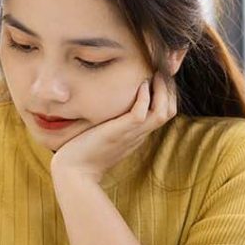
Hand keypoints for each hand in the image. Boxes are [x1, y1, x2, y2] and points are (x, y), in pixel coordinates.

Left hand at [51, 71, 177, 184]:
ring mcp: (131, 133)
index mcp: (138, 134)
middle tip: (161, 71)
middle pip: (169, 111)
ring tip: (156, 74)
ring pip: (162, 111)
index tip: (158, 77)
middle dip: (169, 89)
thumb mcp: (104, 134)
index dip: (166, 94)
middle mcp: (139, 133)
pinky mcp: (119, 132)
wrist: (75, 173)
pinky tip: (140, 85)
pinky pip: (141, 113)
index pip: (164, 112)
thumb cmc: (84, 153)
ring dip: (163, 90)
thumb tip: (107, 105)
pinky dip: (145, 97)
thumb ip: (112, 122)